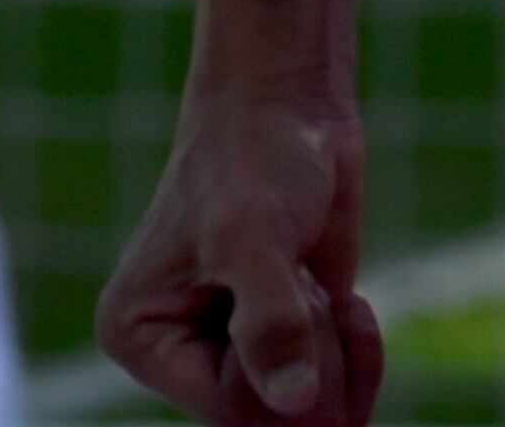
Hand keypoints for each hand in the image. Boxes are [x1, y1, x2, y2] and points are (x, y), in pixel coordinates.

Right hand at [100, 87, 383, 422]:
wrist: (291, 108)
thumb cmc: (253, 158)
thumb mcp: (253, 235)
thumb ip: (269, 322)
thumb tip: (292, 404)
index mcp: (144, 340)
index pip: (228, 410)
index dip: (280, 369)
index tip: (287, 287)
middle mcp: (185, 359)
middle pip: (273, 424)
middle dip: (313, 359)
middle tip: (300, 282)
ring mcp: (240, 356)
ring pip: (311, 416)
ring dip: (336, 352)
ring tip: (310, 282)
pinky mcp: (290, 344)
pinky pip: (340, 396)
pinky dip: (359, 355)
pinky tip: (350, 304)